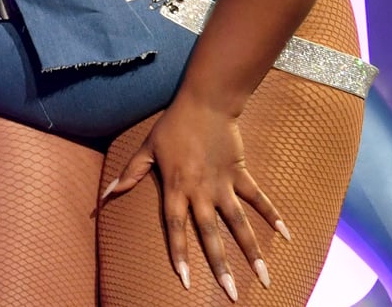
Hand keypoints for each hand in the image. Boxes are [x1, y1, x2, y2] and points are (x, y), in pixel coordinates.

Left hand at [101, 97, 285, 300]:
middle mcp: (201, 192)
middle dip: (221, 265)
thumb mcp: (146, 148)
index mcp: (176, 188)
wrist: (206, 103)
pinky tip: (286, 235)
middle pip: (211, 234)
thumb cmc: (172, 126)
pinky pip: (258, 198)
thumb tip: (105, 194)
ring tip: (265, 277)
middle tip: (232, 294)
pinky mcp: (240, 174)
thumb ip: (130, 174)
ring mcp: (223, 185)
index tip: (184, 280)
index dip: (179, 253)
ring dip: (252, 250)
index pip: (175, 227)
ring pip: (239, 223)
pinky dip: (272, 214)